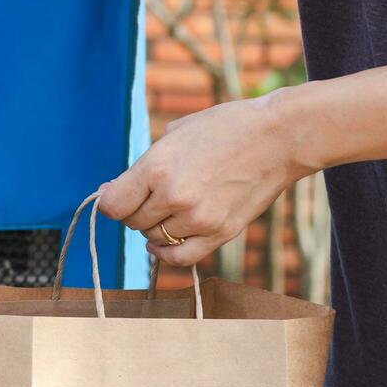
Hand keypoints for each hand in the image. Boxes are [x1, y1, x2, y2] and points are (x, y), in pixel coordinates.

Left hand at [96, 92, 313, 267]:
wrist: (278, 137)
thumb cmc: (223, 128)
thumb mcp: (173, 135)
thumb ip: (142, 166)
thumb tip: (111, 192)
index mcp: (157, 168)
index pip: (112, 205)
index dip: (109, 201)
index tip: (114, 195)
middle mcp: (174, 197)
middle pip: (133, 222)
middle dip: (135, 210)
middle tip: (149, 196)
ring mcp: (199, 218)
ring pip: (154, 238)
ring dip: (154, 226)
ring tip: (168, 208)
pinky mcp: (221, 233)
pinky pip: (180, 258)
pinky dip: (166, 254)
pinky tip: (163, 243)